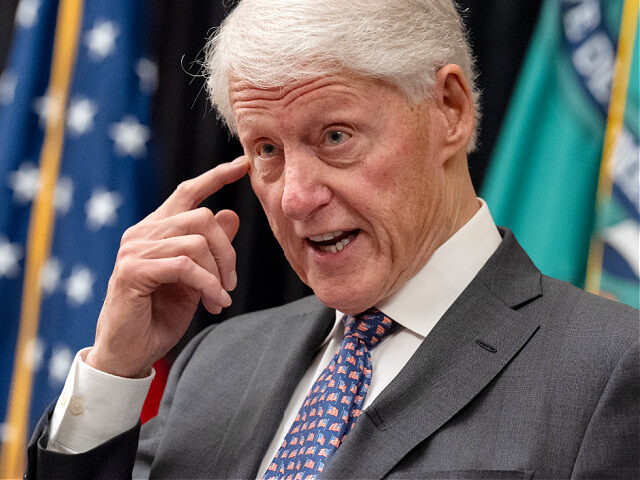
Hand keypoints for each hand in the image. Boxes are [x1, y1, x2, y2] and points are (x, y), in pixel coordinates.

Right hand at [85, 157, 249, 377]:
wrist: (129, 352)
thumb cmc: (159, 316)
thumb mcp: (196, 279)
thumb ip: (210, 248)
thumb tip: (232, 214)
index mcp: (157, 230)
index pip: (187, 192)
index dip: (216, 177)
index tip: (242, 165)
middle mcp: (143, 232)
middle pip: (203, 217)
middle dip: (227, 252)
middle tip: (231, 284)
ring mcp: (135, 249)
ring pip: (196, 242)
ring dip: (217, 274)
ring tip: (220, 299)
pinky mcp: (132, 270)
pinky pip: (184, 265)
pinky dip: (207, 285)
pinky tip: (214, 303)